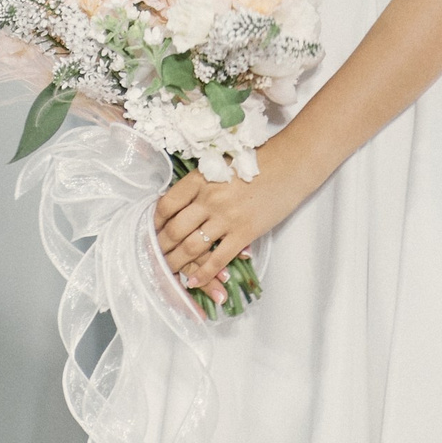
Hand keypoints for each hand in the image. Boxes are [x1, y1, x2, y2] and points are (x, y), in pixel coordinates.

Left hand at [153, 147, 304, 310]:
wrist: (290, 166)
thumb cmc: (257, 161)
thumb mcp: (220, 166)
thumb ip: (201, 185)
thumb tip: (181, 207)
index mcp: (200, 179)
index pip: (166, 205)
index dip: (155, 223)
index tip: (151, 231)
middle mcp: (209, 199)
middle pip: (174, 230)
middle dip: (161, 248)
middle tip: (154, 257)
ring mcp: (226, 218)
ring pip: (191, 247)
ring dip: (176, 263)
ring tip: (168, 271)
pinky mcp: (244, 233)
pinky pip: (217, 258)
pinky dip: (203, 273)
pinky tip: (194, 281)